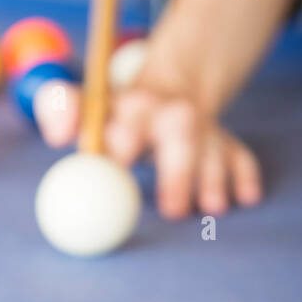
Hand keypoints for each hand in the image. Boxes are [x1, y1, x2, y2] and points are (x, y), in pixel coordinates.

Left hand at [34, 79, 262, 219]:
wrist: (167, 90)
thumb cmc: (115, 117)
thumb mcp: (86, 106)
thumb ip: (61, 110)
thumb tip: (56, 135)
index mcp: (134, 106)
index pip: (128, 125)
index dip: (124, 146)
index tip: (119, 168)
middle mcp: (172, 113)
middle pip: (180, 134)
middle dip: (178, 171)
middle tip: (173, 211)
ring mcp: (203, 128)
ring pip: (213, 149)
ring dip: (214, 178)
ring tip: (213, 209)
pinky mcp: (226, 142)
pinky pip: (240, 156)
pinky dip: (244, 176)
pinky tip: (246, 198)